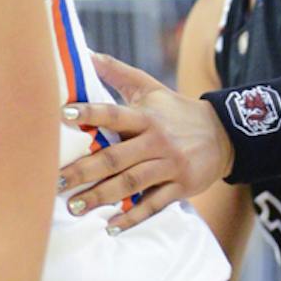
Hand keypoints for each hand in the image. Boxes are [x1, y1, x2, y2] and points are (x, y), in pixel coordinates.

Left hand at [56, 52, 233, 231]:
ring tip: (74, 207)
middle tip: (56, 181)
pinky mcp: (181, 186)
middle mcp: (157, 140)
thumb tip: (86, 53)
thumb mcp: (150, 88)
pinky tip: (111, 226)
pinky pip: (154, 204)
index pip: (113, 112)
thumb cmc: (175, 111)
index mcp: (146, 116)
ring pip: (131, 183)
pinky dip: (133, 217)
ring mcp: (170, 165)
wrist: (224, 134)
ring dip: (101, 196)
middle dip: (84, 170)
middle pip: (116, 157)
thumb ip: (118, 72)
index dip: (89, 112)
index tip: (62, 114)